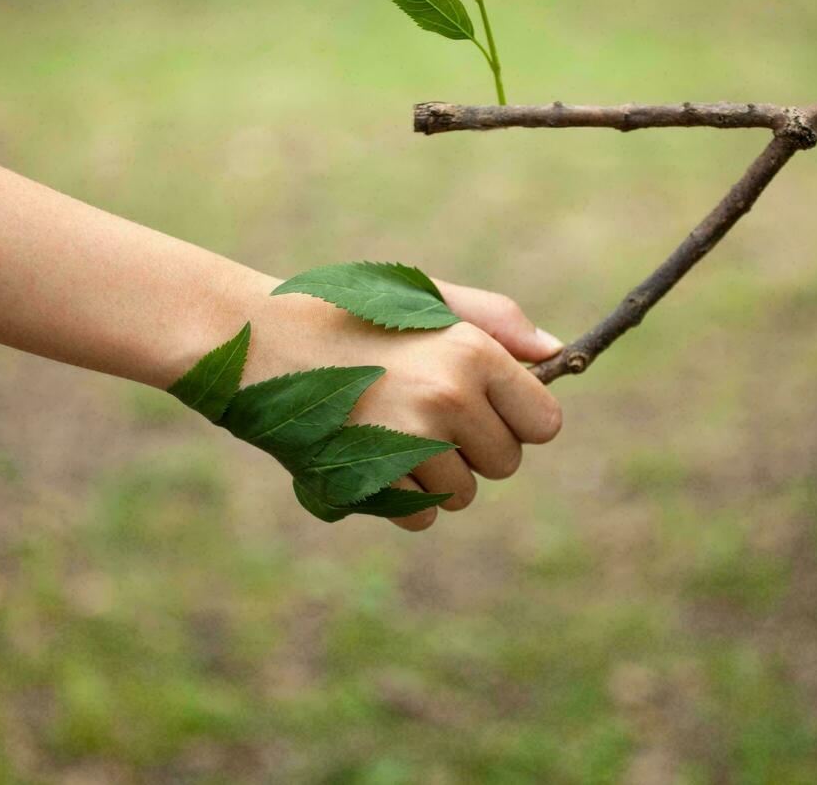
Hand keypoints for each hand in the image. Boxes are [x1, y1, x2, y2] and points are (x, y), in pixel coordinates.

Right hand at [238, 271, 563, 530]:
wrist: (258, 339)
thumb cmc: (349, 315)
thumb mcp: (425, 300)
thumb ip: (497, 322)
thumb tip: (557, 354)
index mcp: (472, 351)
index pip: (545, 423)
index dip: (517, 419)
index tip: (486, 407)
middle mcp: (449, 398)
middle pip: (506, 464)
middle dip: (475, 448)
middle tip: (423, 411)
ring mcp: (409, 444)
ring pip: (463, 495)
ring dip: (435, 475)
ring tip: (388, 427)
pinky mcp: (371, 481)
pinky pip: (420, 516)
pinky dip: (399, 498)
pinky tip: (368, 454)